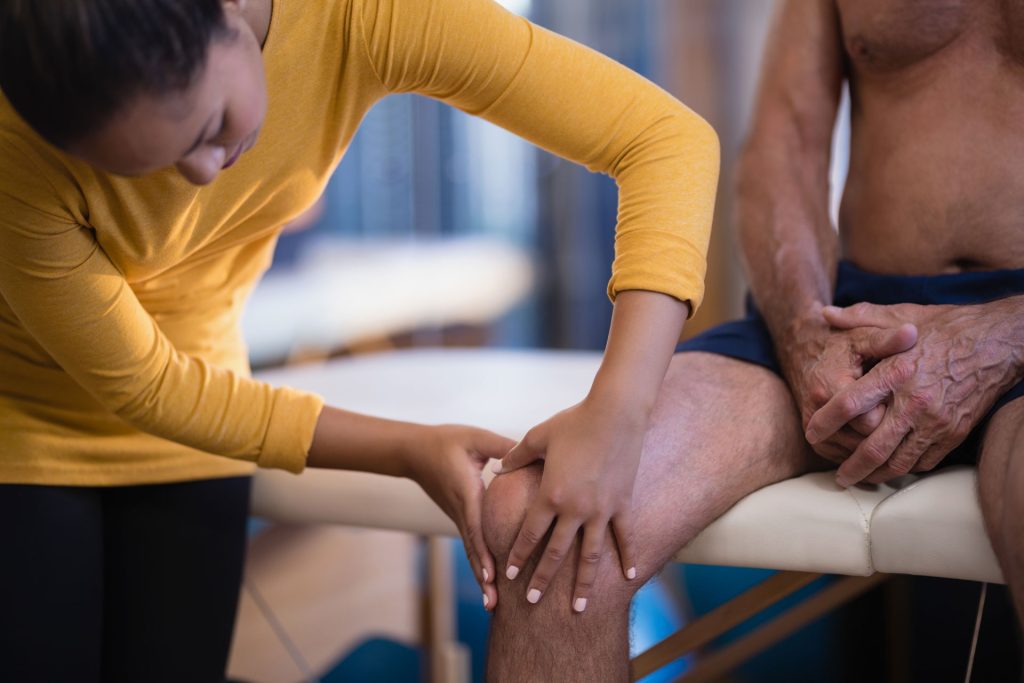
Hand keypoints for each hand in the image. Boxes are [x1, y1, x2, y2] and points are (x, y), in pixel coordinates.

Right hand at [406, 424, 515, 610]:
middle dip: (482, 577)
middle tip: (493, 604)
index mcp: (466, 492)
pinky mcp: (460, 516)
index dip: (484, 552)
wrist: (414, 450)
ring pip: (471, 550)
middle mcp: (461, 510)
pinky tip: (489, 579)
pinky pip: (471, 542)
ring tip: (492, 603)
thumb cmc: (446, 441)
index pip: (476, 527)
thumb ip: (503, 446)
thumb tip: (532, 457)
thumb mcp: (476, 438)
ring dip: (480, 576)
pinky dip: (479, 562)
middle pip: (473, 548)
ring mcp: (458, 516)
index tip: (492, 575)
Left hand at [491, 395, 642, 612]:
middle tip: (531, 601)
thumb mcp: (538, 437)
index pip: (530, 534)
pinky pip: (626, 538)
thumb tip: (499, 468)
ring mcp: (602, 510)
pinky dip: (628, 558)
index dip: (519, 555)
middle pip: (556, 553)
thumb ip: (517, 456)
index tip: (510, 575)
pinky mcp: (624, 504)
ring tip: (579, 608)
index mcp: (550, 495)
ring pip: (591, 556)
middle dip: (543, 579)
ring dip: (584, 584)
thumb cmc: (574, 422)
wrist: (616, 413)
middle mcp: (575, 509)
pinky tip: (629, 578)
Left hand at [806, 301, 1023, 485]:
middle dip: (851, 467)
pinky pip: (925, 461)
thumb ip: (860, 316)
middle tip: (837, 477)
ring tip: (860, 478)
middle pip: (874, 447)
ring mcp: (937, 421)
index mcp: (896, 372)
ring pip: (899, 461)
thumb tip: (825, 313)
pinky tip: (893, 467)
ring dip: (876, 474)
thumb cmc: (946, 327)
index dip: (826, 422)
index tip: (811, 432)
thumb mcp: (901, 314)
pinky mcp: (955, 432)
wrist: (999, 341)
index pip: (850, 404)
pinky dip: (906, 468)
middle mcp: (915, 402)